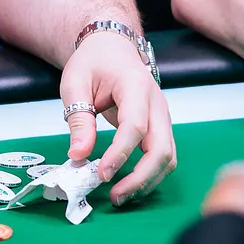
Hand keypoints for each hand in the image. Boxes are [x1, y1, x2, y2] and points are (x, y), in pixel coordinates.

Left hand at [62, 31, 176, 206]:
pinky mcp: (160, 127)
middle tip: (114, 196)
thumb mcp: (75, 83)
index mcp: (135, 87)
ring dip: (148, 181)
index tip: (102, 174)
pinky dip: (150, 174)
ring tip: (120, 196)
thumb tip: (78, 155)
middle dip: (141, 178)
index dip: (120, 154)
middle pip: (162, 148)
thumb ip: (78, 119)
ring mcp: (163, 116)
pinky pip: (163, 156)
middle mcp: (157, 103)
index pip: (135, 126)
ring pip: (168, 157)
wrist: (112, 47)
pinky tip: (129, 184)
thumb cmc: (94, 62)